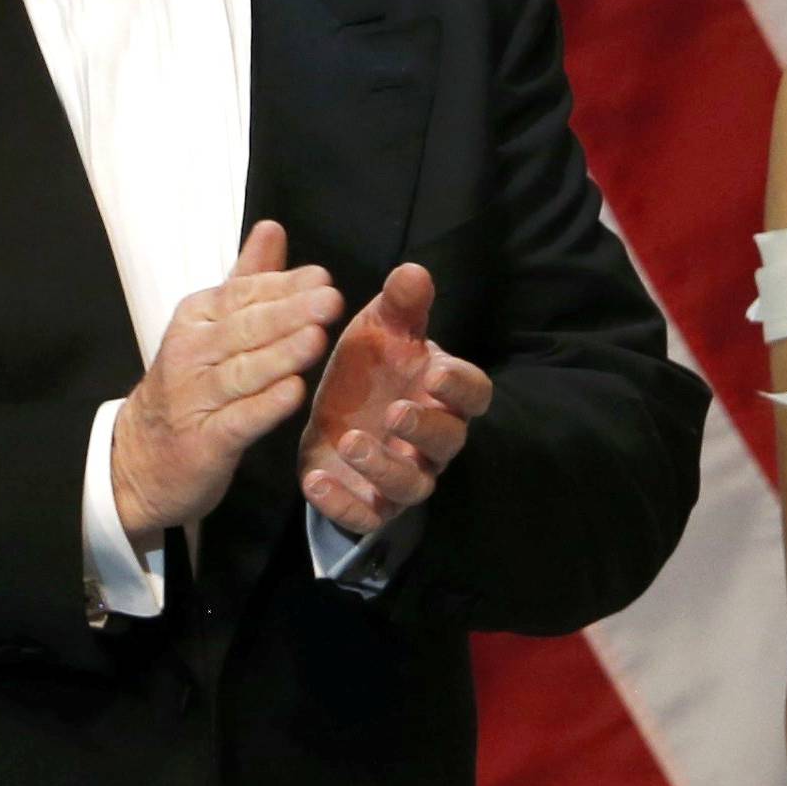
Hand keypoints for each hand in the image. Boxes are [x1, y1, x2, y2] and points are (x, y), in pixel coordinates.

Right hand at [112, 222, 340, 541]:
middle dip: (288, 314)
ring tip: (316, 339)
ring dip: (280, 355)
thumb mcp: (212, 327)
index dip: (282, 286)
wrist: (141, 457)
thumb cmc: (191, 385)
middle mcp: (191, 354)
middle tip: (329, 300)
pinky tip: (293, 393)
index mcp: (195, 319)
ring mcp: (195, 399)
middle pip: (244, 330)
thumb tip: (272, 228)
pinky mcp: (204, 442)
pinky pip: (238, 421)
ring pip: (243, 372)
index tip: (322, 278)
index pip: (241, 296)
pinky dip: (264, 407)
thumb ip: (247, 280)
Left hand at [297, 262, 490, 535]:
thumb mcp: (379, 330)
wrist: (332, 415)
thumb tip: (413, 269)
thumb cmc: (370, 369)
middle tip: (395, 411)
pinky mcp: (369, 504)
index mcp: (442, 394)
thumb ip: (400, 305)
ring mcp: (403, 476)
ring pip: (411, 484)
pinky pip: (365, 516)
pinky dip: (342, 502)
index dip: (459, 387)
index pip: (474, 395)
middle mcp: (432, 441)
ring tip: (350, 440)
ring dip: (383, 466)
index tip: (434, 372)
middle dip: (424, 428)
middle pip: (448, 442)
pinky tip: (313, 480)